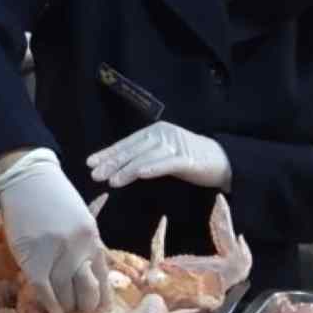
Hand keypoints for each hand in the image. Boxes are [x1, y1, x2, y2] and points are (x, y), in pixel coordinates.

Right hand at [0, 148, 110, 312]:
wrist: (28, 179)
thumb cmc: (54, 198)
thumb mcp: (81, 220)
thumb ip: (85, 247)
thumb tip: (87, 277)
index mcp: (93, 240)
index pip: (103, 280)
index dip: (101, 300)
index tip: (97, 311)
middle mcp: (79, 250)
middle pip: (86, 292)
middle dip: (83, 308)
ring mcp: (56, 254)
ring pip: (65, 294)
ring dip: (65, 307)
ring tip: (64, 312)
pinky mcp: (33, 258)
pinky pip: (44, 290)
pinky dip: (50, 305)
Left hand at [88, 123, 230, 190]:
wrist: (222, 160)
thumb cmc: (187, 158)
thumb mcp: (161, 155)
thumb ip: (141, 156)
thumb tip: (113, 167)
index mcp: (155, 131)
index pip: (126, 143)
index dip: (108, 153)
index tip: (90, 163)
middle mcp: (164, 134)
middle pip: (133, 150)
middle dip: (112, 163)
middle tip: (95, 174)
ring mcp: (177, 145)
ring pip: (146, 158)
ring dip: (127, 169)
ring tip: (112, 181)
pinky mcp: (189, 159)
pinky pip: (168, 164)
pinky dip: (152, 168)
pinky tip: (139, 175)